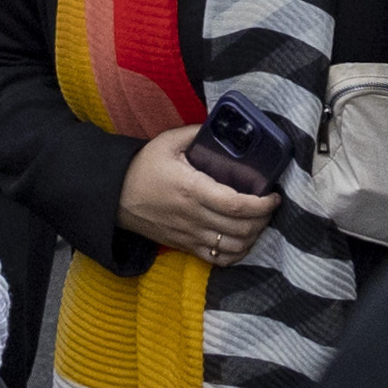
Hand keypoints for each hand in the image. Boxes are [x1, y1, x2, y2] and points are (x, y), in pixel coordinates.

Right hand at [119, 125, 274, 264]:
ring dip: (253, 237)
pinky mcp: (184, 246)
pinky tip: (243, 240)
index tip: (274, 196)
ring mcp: (189, 235)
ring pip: (232, 248)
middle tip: (270, 206)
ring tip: (259, 222)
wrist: (114, 196)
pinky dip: (236, 254)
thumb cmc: (142, 167)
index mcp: (191, 189)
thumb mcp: (167, 142)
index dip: (261, 205)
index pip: (236, 205)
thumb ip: (197, 133)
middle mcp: (193, 216)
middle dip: (263, 220)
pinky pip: (217, 260)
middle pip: (240, 229)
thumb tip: (224, 127)